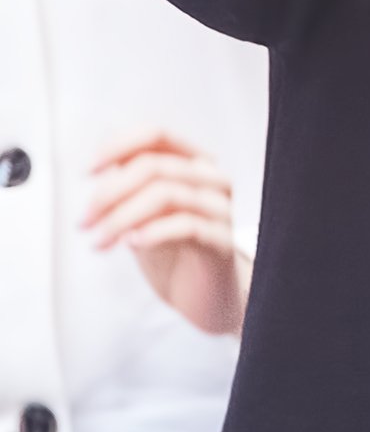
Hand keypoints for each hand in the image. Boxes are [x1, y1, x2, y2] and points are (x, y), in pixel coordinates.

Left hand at [80, 130, 251, 335]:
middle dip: (109, 193)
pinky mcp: (222, 240)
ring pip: (166, 193)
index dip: (118, 146)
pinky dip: (152, 232)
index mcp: (192, 165)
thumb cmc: (174, 252)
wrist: (202, 296)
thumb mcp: (141, 212)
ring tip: (100, 240)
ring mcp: (220, 209)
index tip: (89, 171)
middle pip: (155, 166)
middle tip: (85, 221)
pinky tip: (132, 243)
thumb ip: (129, 180)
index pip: (156, 135)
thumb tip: (103, 145)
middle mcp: (211, 180)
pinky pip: (186, 225)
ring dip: (122, 217)